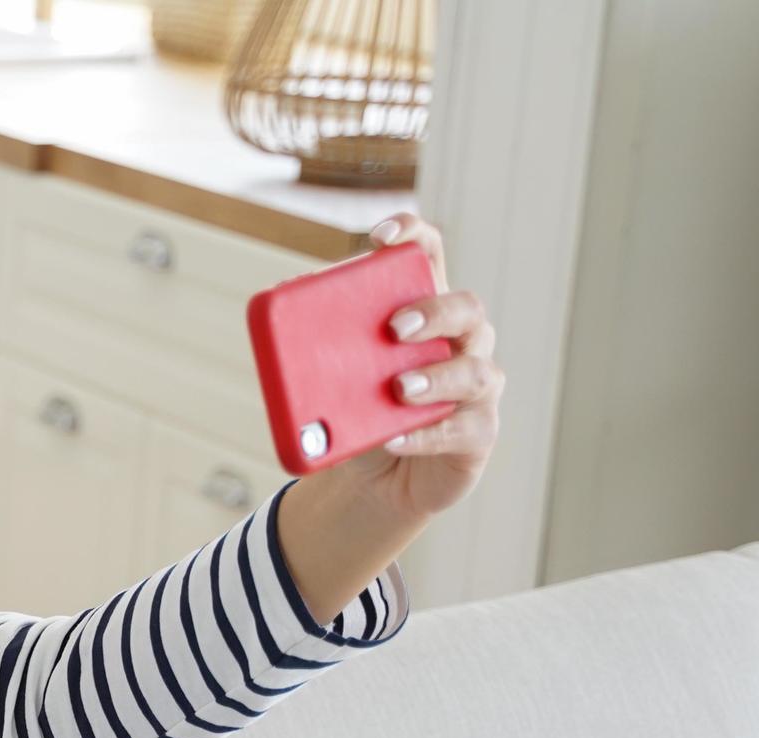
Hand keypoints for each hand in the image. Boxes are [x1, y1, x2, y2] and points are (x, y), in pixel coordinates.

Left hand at [340, 213, 502, 521]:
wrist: (376, 480)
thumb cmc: (361, 413)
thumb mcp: (334, 377)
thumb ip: (316, 344)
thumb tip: (280, 305)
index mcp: (424, 310)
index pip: (429, 255)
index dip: (412, 237)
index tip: (381, 237)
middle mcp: (462, 341)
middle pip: (466, 309)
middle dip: (433, 312)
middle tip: (394, 327)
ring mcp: (476, 387)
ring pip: (475, 372)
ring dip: (435, 378)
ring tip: (399, 388)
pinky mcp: (477, 434)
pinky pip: (462, 430)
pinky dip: (426, 435)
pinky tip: (395, 439)